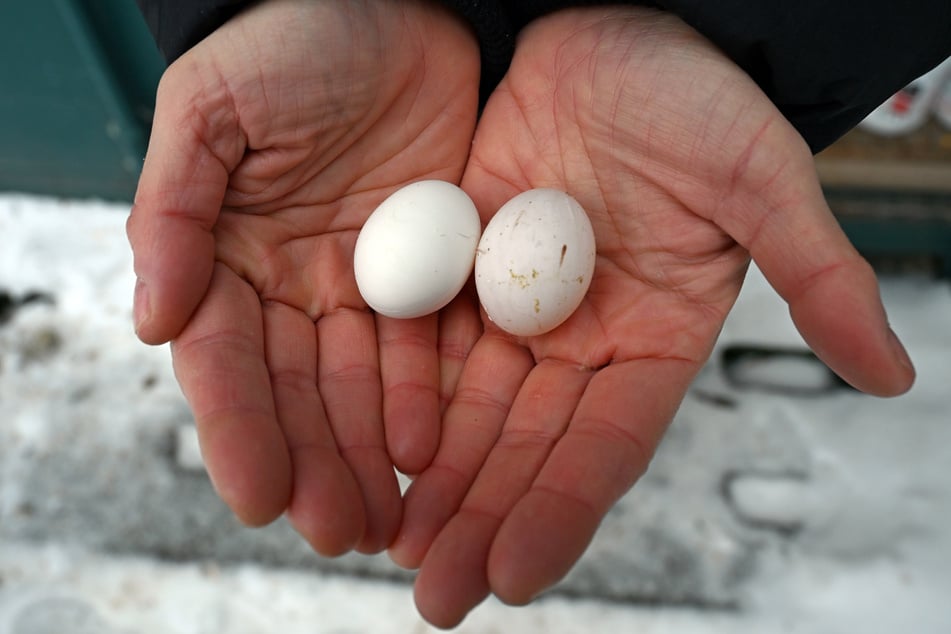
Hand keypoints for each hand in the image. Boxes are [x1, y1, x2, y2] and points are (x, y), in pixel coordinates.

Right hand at [126, 0, 478, 554]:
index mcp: (226, 256)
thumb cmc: (288, 43)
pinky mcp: (429, 271)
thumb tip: (153, 320)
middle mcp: (289, 285)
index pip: (226, 361)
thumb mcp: (212, 111)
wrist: (388, 0)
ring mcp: (362, 283)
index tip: (260, 497)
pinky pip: (426, 347)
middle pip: (297, 393)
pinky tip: (431, 451)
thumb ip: (174, 212)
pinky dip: (426, 400)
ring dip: (370, 455)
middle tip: (336, 532)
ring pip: (360, 388)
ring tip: (387, 521)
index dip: (239, 429)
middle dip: (315, 464)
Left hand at [390, 7, 915, 625]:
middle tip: (433, 596)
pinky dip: (396, 396)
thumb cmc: (695, 95)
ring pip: (466, 410)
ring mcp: (515, 308)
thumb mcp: (761, 177)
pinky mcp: (458, 267)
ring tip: (391, 544)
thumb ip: (816, 275)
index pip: (605, 448)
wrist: (612, 23)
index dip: (560, 512)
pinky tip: (366, 448)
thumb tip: (890, 376)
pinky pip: (422, 341)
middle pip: (524, 449)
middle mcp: (581, 340)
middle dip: (479, 520)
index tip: (513, 576)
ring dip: (430, 480)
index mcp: (655, 340)